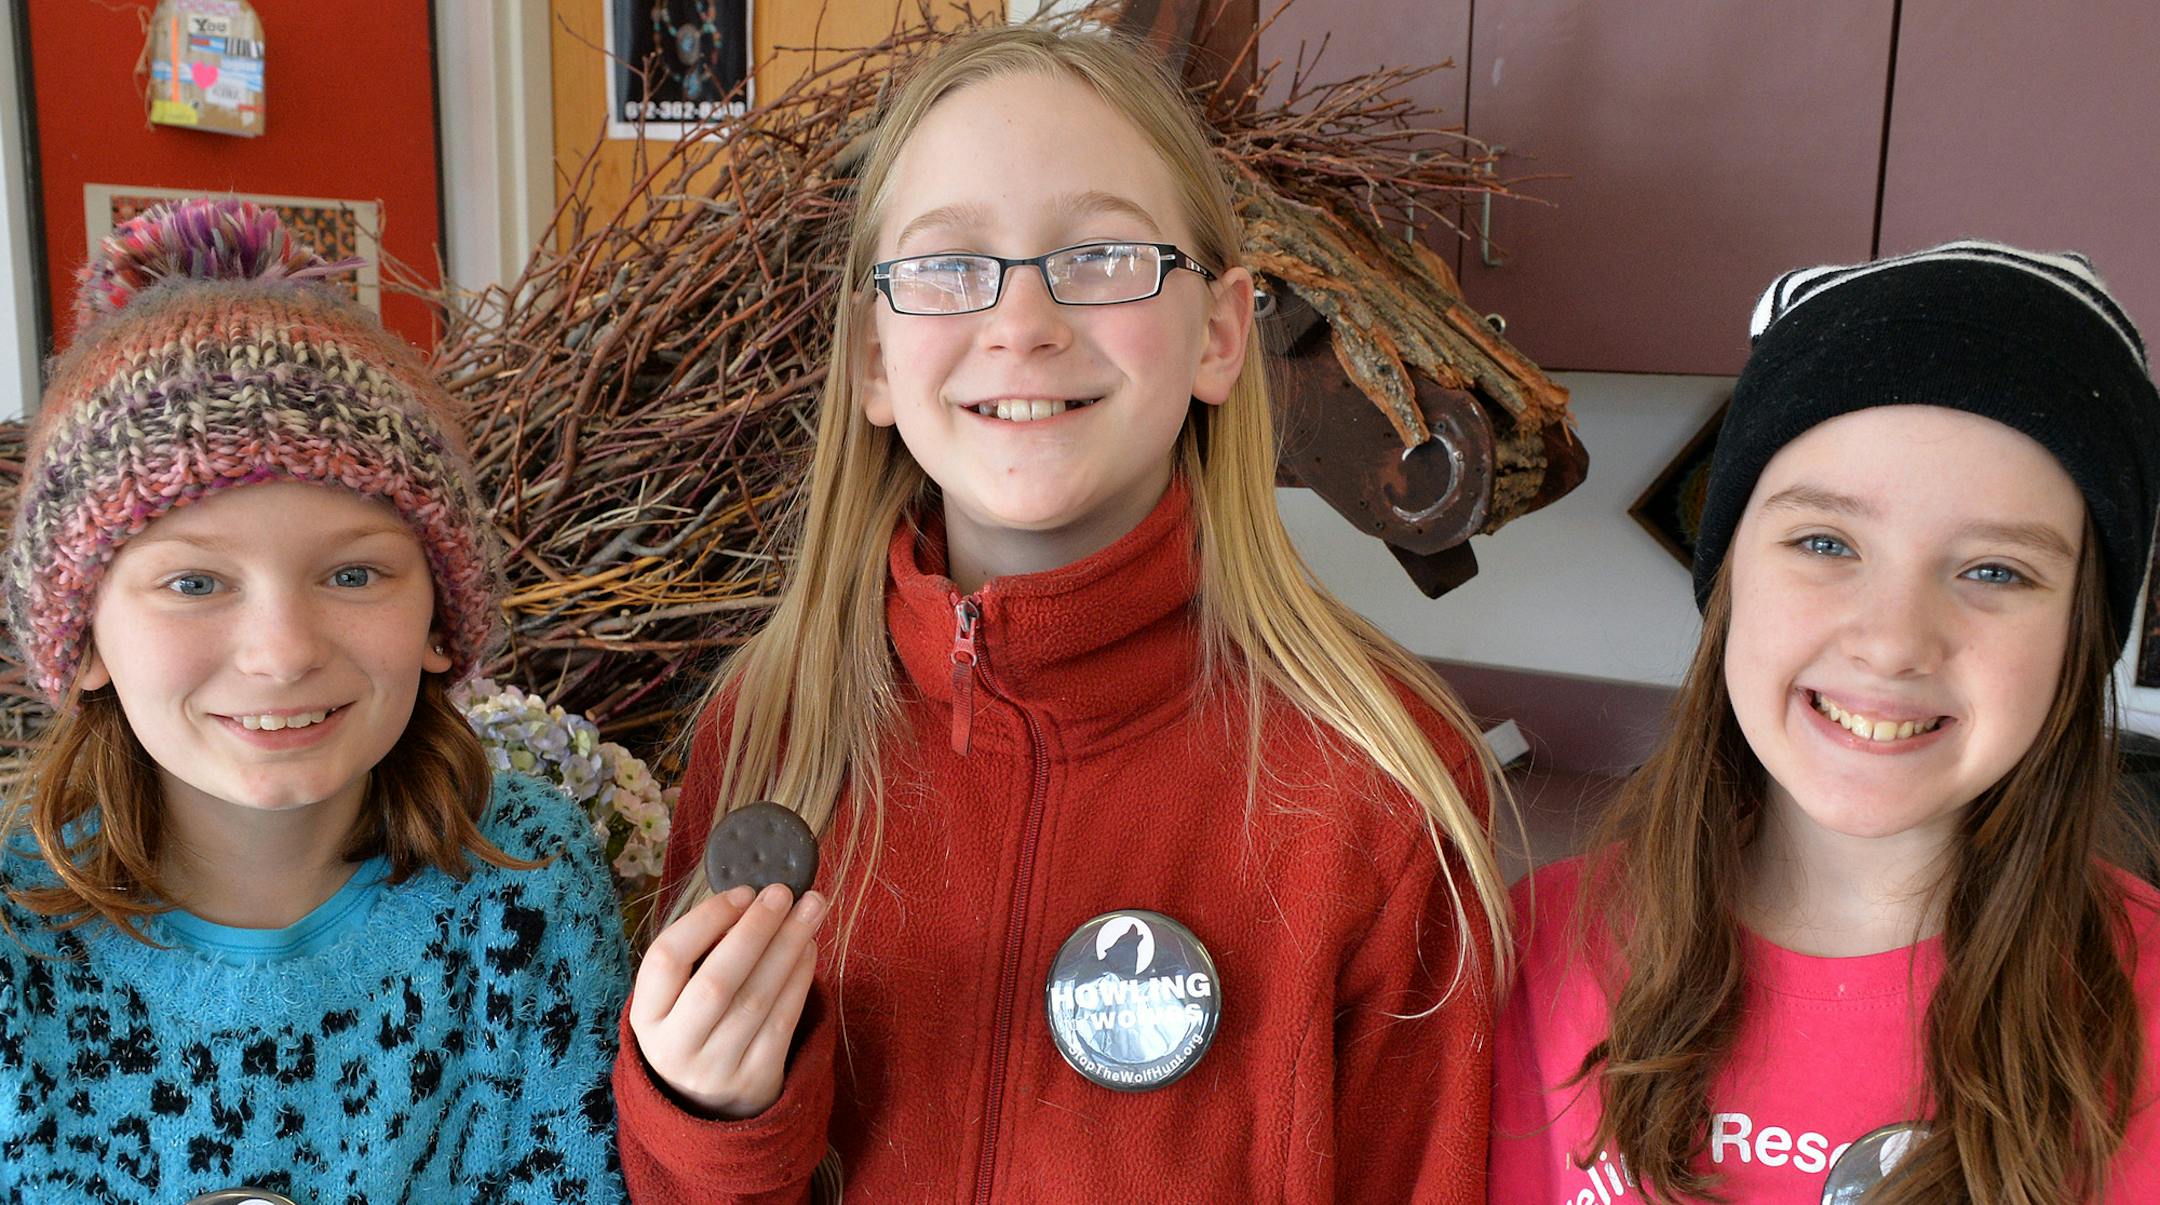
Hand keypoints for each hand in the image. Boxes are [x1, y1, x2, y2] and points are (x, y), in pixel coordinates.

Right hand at [629, 882, 827, 1117]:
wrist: (709, 1110)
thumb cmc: (696, 1029)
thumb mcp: (676, 1000)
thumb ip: (701, 955)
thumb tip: (751, 901)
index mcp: (646, 1017)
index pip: (665, 958)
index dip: (705, 920)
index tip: (742, 892)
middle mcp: (675, 1047)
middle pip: (717, 981)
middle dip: (754, 930)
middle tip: (782, 892)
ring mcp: (716, 1068)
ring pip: (756, 998)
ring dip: (787, 946)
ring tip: (811, 908)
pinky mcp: (755, 1080)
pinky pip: (782, 1021)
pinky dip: (799, 979)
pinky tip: (809, 948)